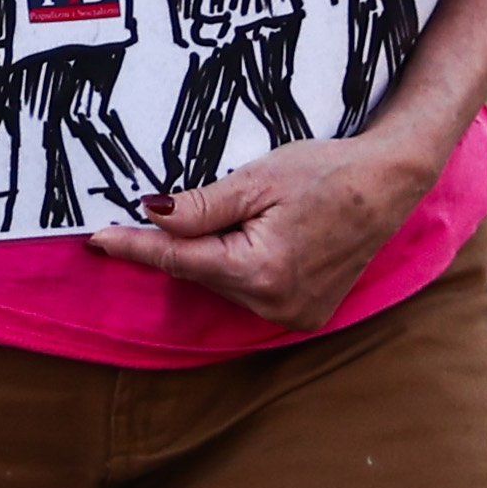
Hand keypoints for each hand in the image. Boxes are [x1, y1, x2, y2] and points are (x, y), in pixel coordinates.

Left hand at [82, 130, 429, 329]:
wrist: (388, 184)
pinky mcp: (305, 315)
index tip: (98, 238)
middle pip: (202, 273)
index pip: (178, 260)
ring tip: (252, 216)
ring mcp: (293, 315)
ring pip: (225, 285)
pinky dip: (241, 269)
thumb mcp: (257, 180)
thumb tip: (152, 215)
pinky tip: (258, 241)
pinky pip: (251, 293)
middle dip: (186, 243)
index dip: (135, 247)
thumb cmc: (327, 172)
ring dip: (217, 256)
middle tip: (191, 207)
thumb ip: (201, 207)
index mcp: (259, 270)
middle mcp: (275, 305)